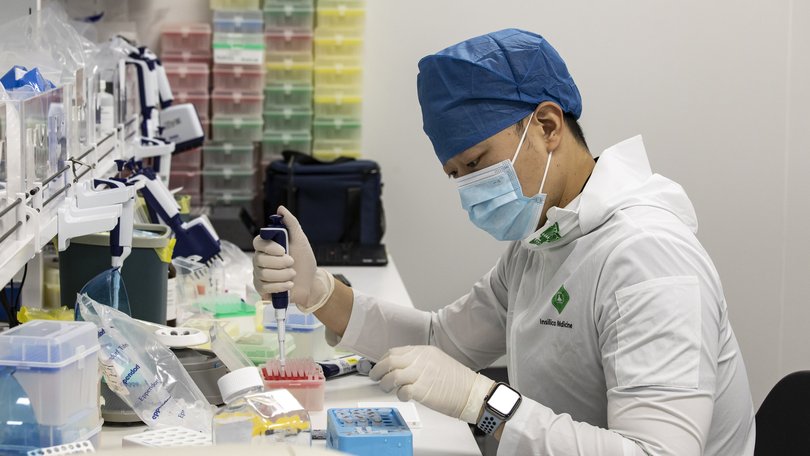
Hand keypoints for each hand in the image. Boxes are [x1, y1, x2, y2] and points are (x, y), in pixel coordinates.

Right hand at [253, 206, 334, 312]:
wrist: (311, 282)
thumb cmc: (304, 260)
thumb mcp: (301, 240)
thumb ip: (291, 224)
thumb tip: (281, 209)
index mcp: (268, 246)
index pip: (258, 242)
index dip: (269, 247)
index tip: (283, 250)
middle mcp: (260, 259)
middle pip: (260, 260)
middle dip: (280, 263)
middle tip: (292, 263)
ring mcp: (259, 274)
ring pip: (263, 274)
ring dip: (283, 275)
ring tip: (293, 275)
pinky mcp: (262, 288)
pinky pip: (264, 287)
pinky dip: (280, 286)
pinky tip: (289, 285)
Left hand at [369, 345, 494, 423]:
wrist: (472, 392)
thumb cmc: (457, 381)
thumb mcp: (436, 361)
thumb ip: (419, 361)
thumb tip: (401, 367)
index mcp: (423, 352)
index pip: (394, 352)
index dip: (382, 361)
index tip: (379, 367)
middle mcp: (421, 360)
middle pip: (390, 361)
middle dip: (377, 370)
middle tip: (375, 377)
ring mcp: (421, 374)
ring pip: (392, 375)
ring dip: (385, 384)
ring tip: (387, 389)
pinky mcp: (423, 390)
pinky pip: (402, 391)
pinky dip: (399, 395)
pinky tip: (403, 396)